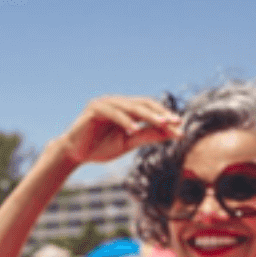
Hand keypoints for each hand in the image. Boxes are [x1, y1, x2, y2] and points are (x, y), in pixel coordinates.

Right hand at [58, 95, 179, 166]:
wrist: (75, 154)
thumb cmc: (100, 148)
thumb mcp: (128, 143)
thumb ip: (146, 136)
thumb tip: (171, 133)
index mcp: (125, 109)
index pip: (148, 108)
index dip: (164, 116)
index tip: (180, 126)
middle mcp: (116, 103)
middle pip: (142, 104)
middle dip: (160, 113)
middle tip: (174, 122)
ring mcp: (104, 103)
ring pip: (130, 106)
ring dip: (147, 115)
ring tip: (162, 124)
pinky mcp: (94, 108)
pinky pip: (113, 113)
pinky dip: (124, 120)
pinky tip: (134, 130)